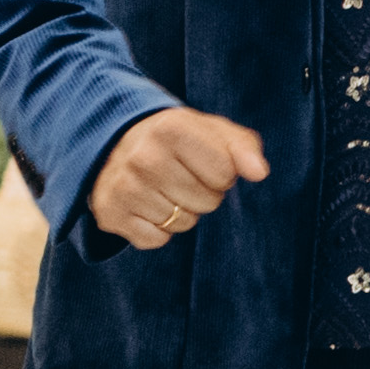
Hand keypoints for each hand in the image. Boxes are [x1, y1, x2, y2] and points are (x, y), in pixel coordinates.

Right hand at [86, 103, 268, 248]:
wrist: (113, 145)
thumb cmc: (176, 141)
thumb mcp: (211, 132)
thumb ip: (243, 147)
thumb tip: (259, 172)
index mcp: (171, 128)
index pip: (225, 174)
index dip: (221, 172)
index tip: (200, 160)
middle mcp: (143, 157)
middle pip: (207, 202)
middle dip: (202, 193)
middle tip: (179, 175)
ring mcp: (124, 187)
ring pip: (182, 224)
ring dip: (179, 212)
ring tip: (161, 187)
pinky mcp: (110, 214)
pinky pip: (157, 240)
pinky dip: (156, 229)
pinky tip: (144, 204)